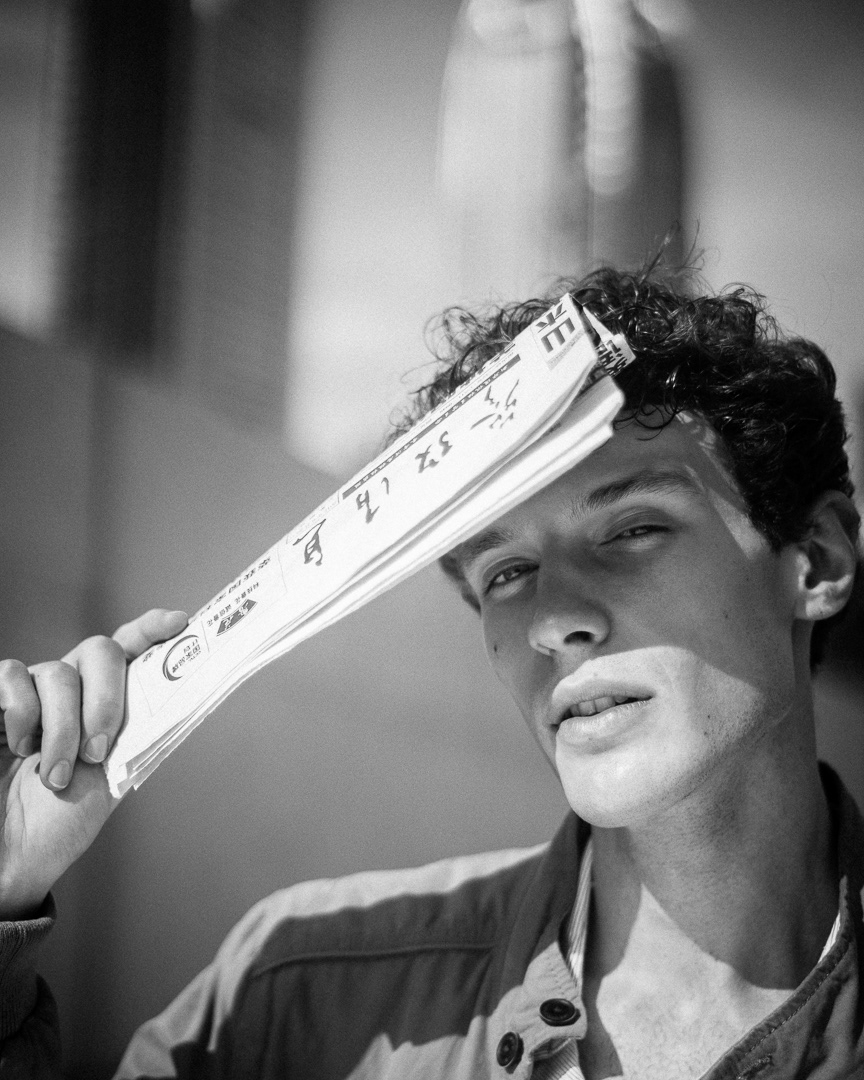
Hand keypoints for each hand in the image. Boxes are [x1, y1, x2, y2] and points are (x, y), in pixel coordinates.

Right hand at [0, 609, 187, 919]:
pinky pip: (13, 677)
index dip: (152, 629)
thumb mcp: (112, 779)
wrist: (11, 855)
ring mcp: (31, 692)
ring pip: (58, 672)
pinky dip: (21, 715)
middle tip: (97, 749)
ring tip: (54, 773)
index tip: (179, 622)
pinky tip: (20, 747)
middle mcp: (71, 689)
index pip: (129, 649)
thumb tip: (180, 699)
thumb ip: (137, 736)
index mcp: (104, 703)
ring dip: (63, 728)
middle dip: (106, 698)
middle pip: (100, 650)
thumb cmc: (57, 823)